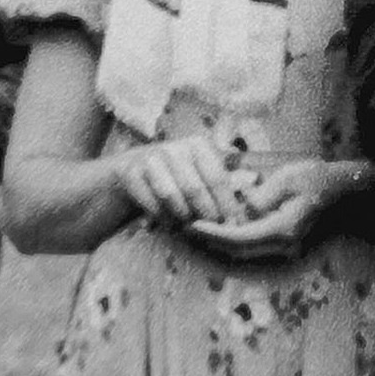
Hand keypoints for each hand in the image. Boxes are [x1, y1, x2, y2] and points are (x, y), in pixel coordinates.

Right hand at [114, 136, 260, 231]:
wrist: (127, 174)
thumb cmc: (173, 177)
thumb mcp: (198, 170)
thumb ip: (220, 177)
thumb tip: (247, 193)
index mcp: (197, 145)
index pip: (217, 178)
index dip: (226, 204)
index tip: (232, 225)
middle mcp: (173, 147)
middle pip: (195, 188)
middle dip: (205, 214)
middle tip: (210, 230)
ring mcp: (149, 158)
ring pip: (171, 195)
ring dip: (181, 216)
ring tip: (188, 227)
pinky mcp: (129, 172)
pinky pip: (149, 202)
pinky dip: (160, 217)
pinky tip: (168, 224)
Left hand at [186, 158, 361, 259]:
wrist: (354, 199)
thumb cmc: (323, 181)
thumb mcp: (290, 178)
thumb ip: (261, 197)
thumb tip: (241, 211)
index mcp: (283, 232)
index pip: (237, 239)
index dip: (211, 234)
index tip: (190, 224)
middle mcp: (284, 251)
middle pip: (236, 255)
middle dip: (209, 244)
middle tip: (185, 231)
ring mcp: (288, 257)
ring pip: (244, 260)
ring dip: (220, 249)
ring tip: (199, 233)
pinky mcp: (288, 257)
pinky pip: (255, 256)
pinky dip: (236, 247)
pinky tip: (224, 234)